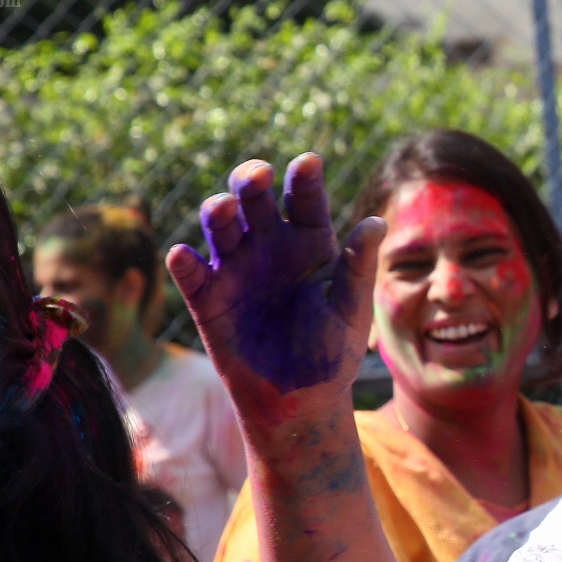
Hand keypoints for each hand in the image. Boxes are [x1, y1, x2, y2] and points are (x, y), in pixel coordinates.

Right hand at [167, 155, 385, 413]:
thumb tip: (378, 222)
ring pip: (221, 225)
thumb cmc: (332, 350)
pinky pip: (191, 273)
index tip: (307, 163)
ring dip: (218, 211)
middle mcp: (270, 243)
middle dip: (251, 180)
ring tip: (223, 209)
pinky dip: (184, 262)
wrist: (299, 399)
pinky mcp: (207, 296)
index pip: (306, 199)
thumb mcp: (351, 309)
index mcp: (311, 240)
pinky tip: (183, 256)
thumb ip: (359, 267)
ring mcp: (236, 266)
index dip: (304, 178)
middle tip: (255, 177)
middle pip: (255, 198)